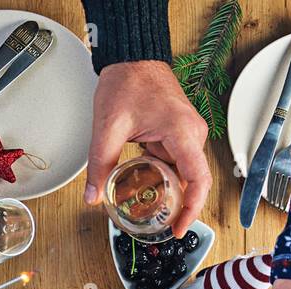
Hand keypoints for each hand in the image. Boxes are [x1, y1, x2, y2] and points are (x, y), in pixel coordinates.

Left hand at [83, 60, 210, 237]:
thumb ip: (99, 165)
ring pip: (181, 172)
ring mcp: (188, 133)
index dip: (192, 209)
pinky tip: (143, 182)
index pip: (198, 179)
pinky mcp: (179, 133)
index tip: (180, 228)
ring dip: (164, 188)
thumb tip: (92, 195)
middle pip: (191, 180)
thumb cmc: (127, 81)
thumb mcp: (107, 128)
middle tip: (154, 223)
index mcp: (182, 132)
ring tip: (143, 202)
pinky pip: (175, 161)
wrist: (132, 57)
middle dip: (174, 204)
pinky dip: (161, 175)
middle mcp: (192, 133)